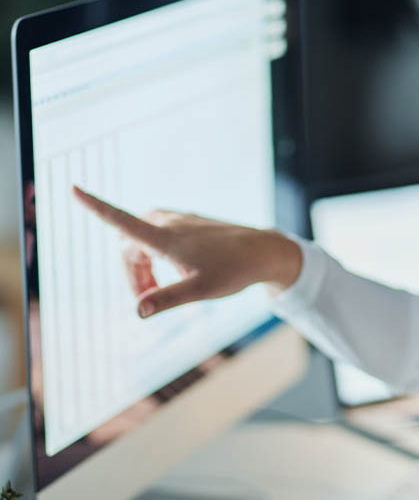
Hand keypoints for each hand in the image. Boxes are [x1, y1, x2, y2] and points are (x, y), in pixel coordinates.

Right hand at [72, 186, 301, 317]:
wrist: (264, 252)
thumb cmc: (235, 271)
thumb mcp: (201, 290)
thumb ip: (167, 299)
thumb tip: (137, 310)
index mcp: (166, 237)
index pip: (122, 220)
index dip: (96, 207)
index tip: (73, 188)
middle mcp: (170, 223)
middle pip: (129, 247)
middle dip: (132, 274)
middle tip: (148, 301)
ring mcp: (181, 220)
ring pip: (144, 241)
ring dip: (144, 266)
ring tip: (162, 289)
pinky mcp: (190, 223)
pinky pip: (160, 236)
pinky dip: (158, 256)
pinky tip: (179, 271)